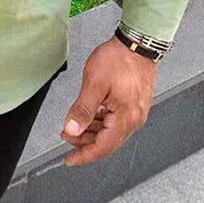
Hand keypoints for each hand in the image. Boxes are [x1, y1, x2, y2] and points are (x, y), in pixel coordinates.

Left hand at [60, 35, 156, 165]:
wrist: (137, 42)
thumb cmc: (119, 58)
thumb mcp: (94, 83)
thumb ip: (82, 109)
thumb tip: (72, 129)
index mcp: (125, 118)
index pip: (102, 148)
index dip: (84, 155)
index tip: (70, 160)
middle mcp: (134, 119)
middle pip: (107, 141)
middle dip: (85, 141)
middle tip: (66, 135)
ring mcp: (136, 111)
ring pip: (112, 131)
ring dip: (92, 130)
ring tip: (75, 123)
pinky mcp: (135, 102)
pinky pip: (116, 119)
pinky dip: (102, 120)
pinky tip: (92, 113)